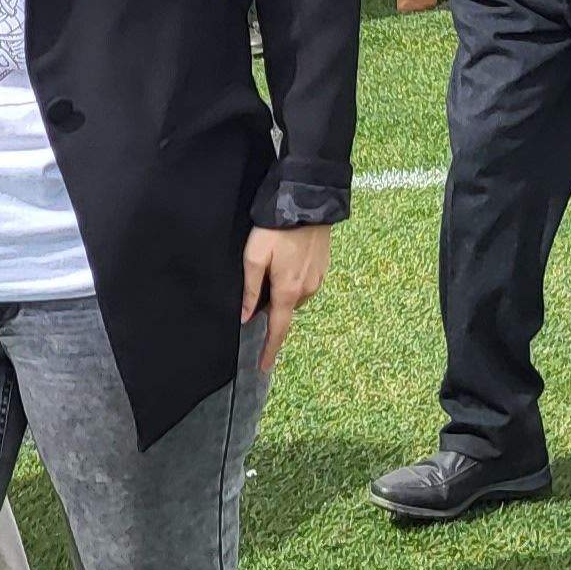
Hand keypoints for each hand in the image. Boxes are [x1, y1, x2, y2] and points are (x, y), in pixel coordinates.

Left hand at [239, 223, 333, 373]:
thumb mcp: (254, 257)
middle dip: (270, 307)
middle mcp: (307, 290)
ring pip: (295, 295)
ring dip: (282, 290)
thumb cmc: (277, 229)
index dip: (270, 349)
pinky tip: (287, 260)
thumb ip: (250, 290)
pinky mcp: (324, 266)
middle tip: (257, 285)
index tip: (264, 367)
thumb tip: (246, 317)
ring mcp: (318, 278)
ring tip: (272, 266)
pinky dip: (293, 280)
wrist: (308, 202)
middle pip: (284, 310)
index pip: (278, 329)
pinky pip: (305, 282)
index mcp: (288, 291)